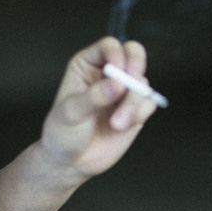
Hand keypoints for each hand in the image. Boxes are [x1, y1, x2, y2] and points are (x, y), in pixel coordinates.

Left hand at [39, 37, 158, 184]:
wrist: (72, 163)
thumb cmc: (63, 133)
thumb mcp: (70, 113)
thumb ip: (94, 97)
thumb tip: (117, 85)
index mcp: (87, 66)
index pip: (108, 47)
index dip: (117, 55)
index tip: (118, 73)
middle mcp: (108, 75)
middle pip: (133, 54)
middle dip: (137, 66)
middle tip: (134, 80)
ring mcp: (124, 92)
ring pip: (142, 83)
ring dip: (133, 104)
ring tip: (117, 124)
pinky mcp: (136, 110)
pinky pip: (148, 103)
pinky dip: (139, 114)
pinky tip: (123, 126)